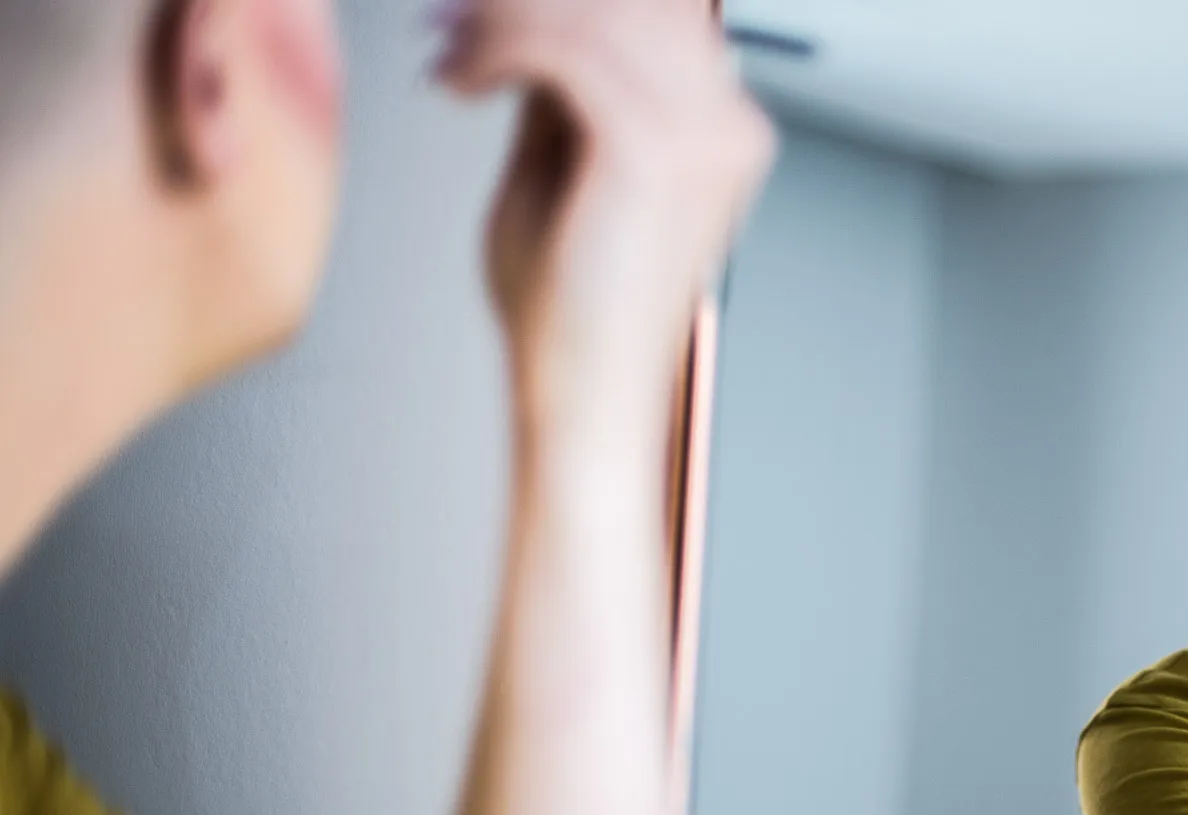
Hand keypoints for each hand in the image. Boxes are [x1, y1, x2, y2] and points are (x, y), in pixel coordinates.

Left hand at [432, 0, 776, 423]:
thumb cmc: (572, 311)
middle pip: (636, 1)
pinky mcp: (653, 150)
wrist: (584, 394)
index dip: (573, 0)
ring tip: (453, 54)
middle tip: (455, 19)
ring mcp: (703, 134)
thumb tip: (535, 15)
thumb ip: (564, 86)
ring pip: (593, 10)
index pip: (659, 12)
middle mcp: (727, 124)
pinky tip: (458, 82)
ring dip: (502, 18)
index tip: (484, 10)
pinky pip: (563, 46)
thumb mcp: (560, 166)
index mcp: (721, 129)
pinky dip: (493, 49)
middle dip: (528, 3)